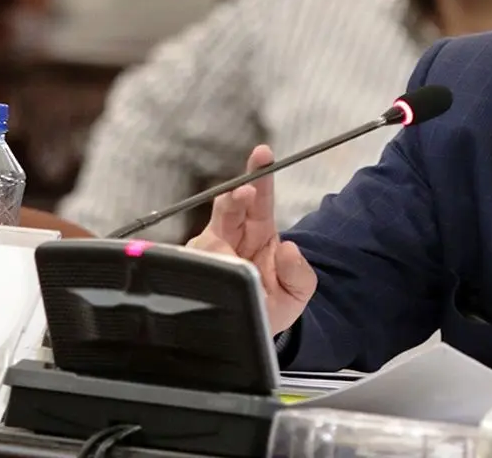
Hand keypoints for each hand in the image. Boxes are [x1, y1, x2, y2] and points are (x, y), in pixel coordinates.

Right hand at [186, 144, 316, 334]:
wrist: (248, 338)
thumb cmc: (270, 307)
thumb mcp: (297, 292)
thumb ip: (299, 272)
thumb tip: (288, 248)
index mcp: (259, 234)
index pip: (259, 201)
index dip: (260, 178)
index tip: (263, 155)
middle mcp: (230, 237)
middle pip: (230, 206)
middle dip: (237, 194)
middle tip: (245, 192)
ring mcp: (208, 253)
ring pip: (210, 231)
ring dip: (220, 227)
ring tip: (233, 225)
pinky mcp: (192, 271)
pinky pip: (195, 261)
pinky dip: (205, 259)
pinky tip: (215, 260)